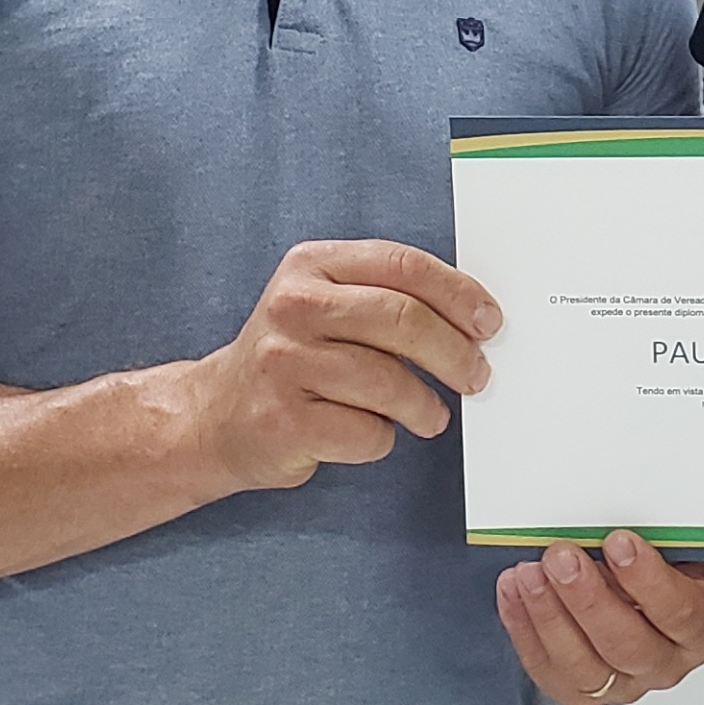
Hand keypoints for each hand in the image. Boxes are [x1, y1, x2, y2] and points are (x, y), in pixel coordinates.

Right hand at [185, 240, 499, 493]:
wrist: (214, 416)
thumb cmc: (292, 360)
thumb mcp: (325, 305)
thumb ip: (386, 297)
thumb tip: (473, 320)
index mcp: (310, 265)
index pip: (402, 266)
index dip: (458, 294)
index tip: (489, 322)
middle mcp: (292, 307)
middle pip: (402, 320)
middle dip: (455, 352)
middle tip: (476, 375)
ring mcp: (283, 364)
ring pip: (390, 383)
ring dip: (425, 406)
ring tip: (429, 414)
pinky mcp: (283, 421)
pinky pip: (367, 432)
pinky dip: (383, 439)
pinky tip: (370, 432)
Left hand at [496, 533, 703, 704]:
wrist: (632, 588)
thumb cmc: (659, 563)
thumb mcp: (677, 545)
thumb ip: (670, 539)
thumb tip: (643, 519)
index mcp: (702, 628)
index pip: (680, 612)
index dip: (647, 579)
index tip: (618, 541)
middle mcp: (665, 662)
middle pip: (627, 644)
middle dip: (588, 598)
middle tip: (562, 557)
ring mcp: (624, 683)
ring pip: (584, 665)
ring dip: (550, 615)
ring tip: (529, 573)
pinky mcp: (583, 692)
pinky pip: (548, 668)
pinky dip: (525, 628)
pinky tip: (514, 591)